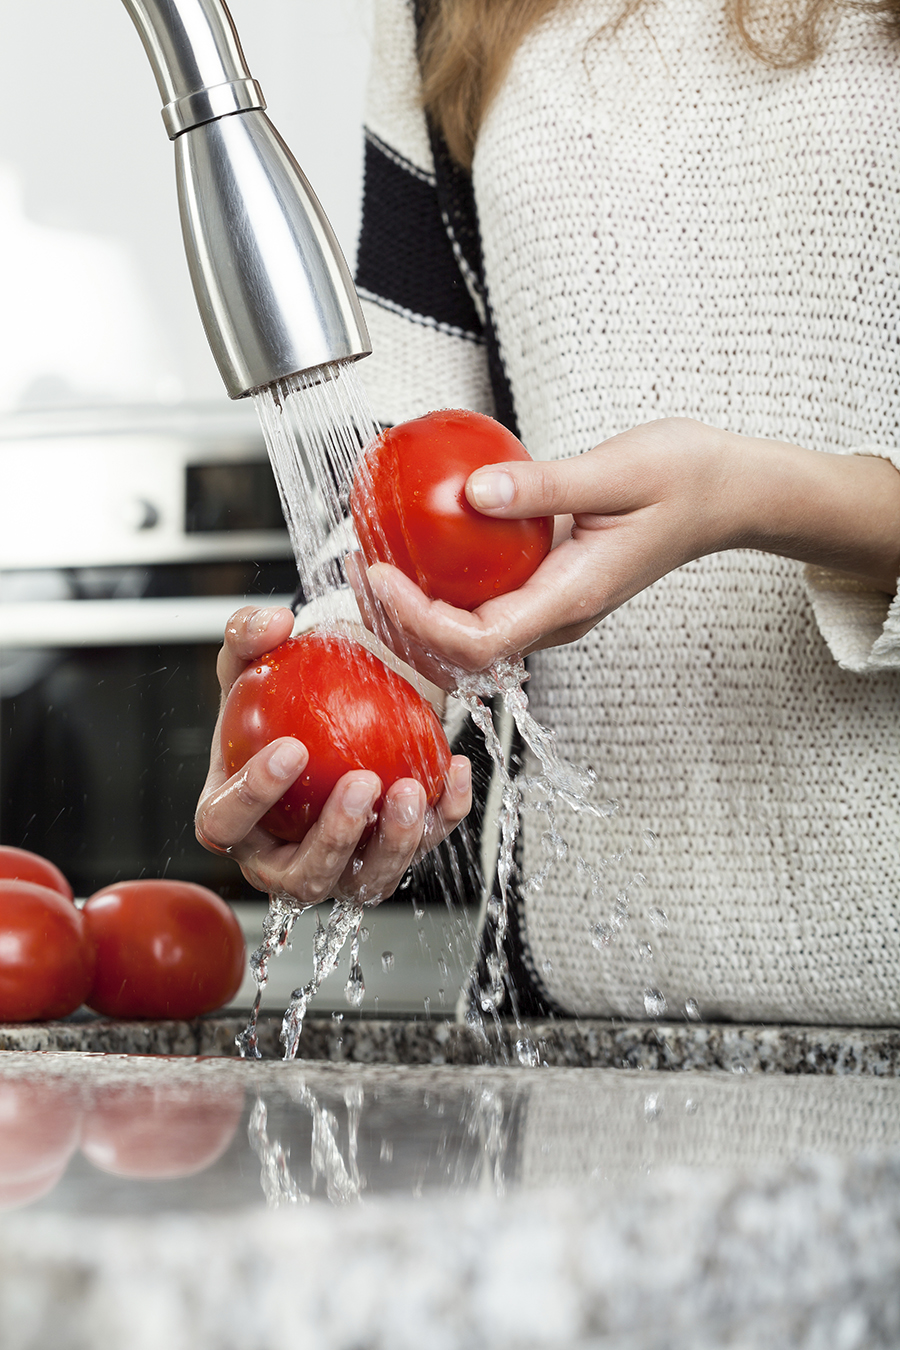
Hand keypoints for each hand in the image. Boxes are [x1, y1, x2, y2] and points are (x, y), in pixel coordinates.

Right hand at [195, 606, 471, 905]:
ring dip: (393, 843)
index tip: (292, 749)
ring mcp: (338, 869)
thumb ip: (249, 635)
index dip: (253, 796)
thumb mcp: (253, 661)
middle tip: (363, 782)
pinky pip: (422, 847)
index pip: (226, 821)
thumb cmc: (277, 704)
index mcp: (231, 818)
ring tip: (412, 790)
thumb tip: (273, 623)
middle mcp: (282, 859)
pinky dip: (443, 817)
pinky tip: (454, 773)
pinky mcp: (388, 859)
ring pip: (364, 881)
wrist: (328, 714)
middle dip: (333, 837)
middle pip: (302, 874)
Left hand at [353, 417, 899, 677]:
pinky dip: (442, 586)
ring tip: (368, 562)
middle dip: (399, 623)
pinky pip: (485, 601)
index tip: (378, 575)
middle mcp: (559, 616)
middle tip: (351, 569)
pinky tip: (417, 546)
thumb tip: (471, 492)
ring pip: (468, 633)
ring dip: (414, 610)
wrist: (727, 494)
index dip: (419, 620)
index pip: (480, 640)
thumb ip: (544, 486)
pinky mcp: (550, 588)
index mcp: (573, 599)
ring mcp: (554, 608)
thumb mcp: (617, 471)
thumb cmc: (687, 480)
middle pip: (461, 650)